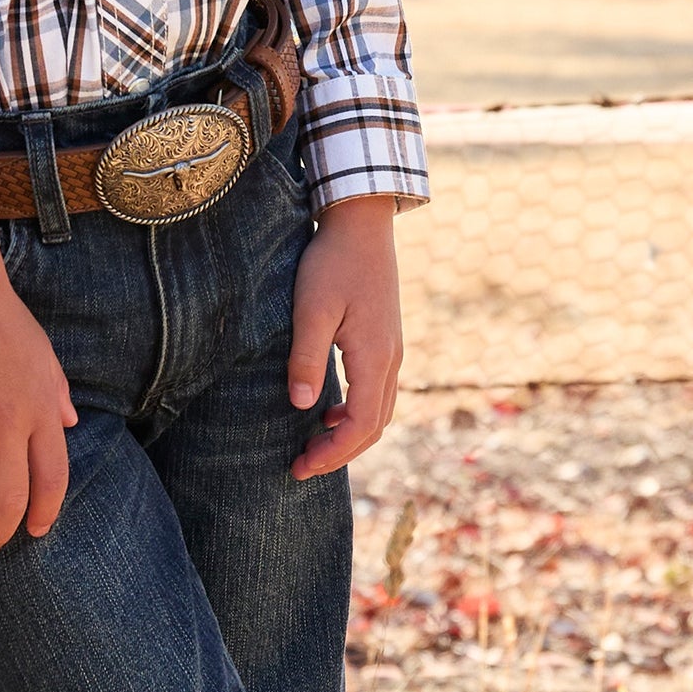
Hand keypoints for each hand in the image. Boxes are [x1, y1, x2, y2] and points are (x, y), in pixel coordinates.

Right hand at [0, 234, 77, 552]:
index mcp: (41, 412)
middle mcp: (11, 428)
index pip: (54, 479)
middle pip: (11, 500)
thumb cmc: (1, 316)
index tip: (35, 529)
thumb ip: (56, 392)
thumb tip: (73, 423)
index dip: (45, 511)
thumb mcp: (42, 353)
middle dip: (0, 532)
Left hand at [287, 194, 401, 480]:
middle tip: (302, 466)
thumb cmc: (332, 261)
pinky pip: (377, 391)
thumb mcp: (312, 308)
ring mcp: (392, 349)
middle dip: (339, 453)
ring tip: (314, 445)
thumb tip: (302, 407)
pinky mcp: (386, 338)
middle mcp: (391, 360)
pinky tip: (330, 409)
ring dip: (349, 435)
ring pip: (379, 411)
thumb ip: (307, 357)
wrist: (362, 223)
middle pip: (373, 427)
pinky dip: (357, 412)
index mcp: (375, 358)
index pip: (359, 427)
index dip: (331, 454)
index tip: (299, 468)